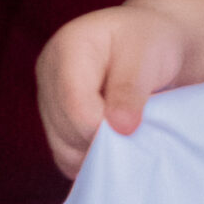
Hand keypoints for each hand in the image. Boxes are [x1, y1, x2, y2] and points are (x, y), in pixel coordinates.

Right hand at [36, 4, 192, 179]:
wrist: (155, 45)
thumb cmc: (153, 45)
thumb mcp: (148, 56)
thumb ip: (130, 89)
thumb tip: (120, 127)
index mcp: (68, 47)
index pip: (74, 103)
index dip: (102, 126)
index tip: (132, 129)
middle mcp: (49, 72)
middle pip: (66, 128)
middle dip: (103, 138)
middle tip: (137, 128)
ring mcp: (48, 98)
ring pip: (63, 146)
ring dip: (98, 151)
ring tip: (127, 132)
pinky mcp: (55, 120)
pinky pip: (65, 155)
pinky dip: (90, 159)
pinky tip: (114, 145)